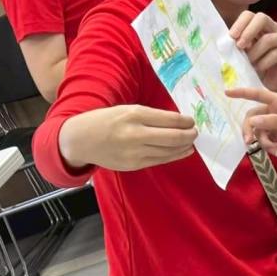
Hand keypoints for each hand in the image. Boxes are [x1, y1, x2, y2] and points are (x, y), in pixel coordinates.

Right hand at [59, 105, 197, 170]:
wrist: (81, 140)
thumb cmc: (106, 120)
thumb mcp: (127, 110)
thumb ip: (150, 116)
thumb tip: (178, 121)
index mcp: (134, 115)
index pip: (169, 119)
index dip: (185, 122)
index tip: (191, 121)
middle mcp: (135, 134)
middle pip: (172, 137)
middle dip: (188, 135)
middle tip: (195, 132)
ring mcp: (134, 152)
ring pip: (168, 151)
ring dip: (183, 147)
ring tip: (191, 142)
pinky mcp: (133, 165)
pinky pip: (159, 160)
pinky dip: (173, 156)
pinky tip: (182, 151)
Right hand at [227, 87, 276, 155]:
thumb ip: (273, 122)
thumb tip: (252, 121)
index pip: (256, 94)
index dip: (241, 93)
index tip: (226, 92)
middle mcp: (274, 110)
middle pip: (252, 118)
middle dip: (251, 131)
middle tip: (249, 143)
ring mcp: (274, 122)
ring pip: (259, 132)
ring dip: (265, 142)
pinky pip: (265, 140)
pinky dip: (270, 146)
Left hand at [229, 12, 276, 95]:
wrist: (269, 84)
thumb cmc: (254, 67)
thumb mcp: (243, 53)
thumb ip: (238, 43)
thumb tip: (226, 40)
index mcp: (261, 25)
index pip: (250, 15)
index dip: (240, 23)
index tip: (231, 37)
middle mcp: (274, 28)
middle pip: (262, 18)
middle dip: (248, 31)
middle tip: (239, 45)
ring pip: (268, 39)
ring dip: (255, 52)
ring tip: (248, 63)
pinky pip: (276, 53)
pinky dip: (264, 62)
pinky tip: (258, 69)